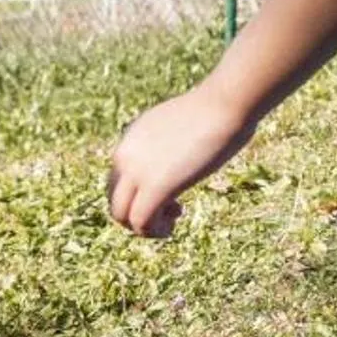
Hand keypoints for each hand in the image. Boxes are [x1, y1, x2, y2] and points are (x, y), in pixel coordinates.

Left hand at [107, 88, 257, 238]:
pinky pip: (140, 223)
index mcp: (131, 140)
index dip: (139, 195)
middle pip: (114, 200)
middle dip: (138, 214)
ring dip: (144, 227)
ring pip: (121, 215)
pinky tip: (172, 226)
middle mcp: (126, 156)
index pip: (118, 180)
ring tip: (170, 224)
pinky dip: (154, 231)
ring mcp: (137, 172)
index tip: (171, 195)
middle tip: (172, 211)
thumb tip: (187, 150)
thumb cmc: (216, 111)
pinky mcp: (155, 187)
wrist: (223, 106)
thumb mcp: (183, 125)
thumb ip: (173, 142)